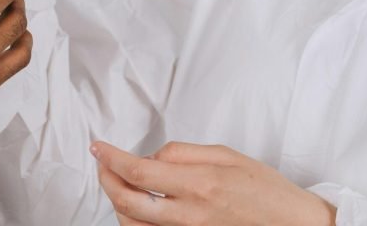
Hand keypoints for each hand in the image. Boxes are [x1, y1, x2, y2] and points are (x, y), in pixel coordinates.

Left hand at [92, 141, 336, 225]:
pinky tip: (136, 208)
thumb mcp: (227, 155)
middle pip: (127, 202)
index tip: (98, 147)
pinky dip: (135, 223)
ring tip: (116, 183)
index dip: (110, 157)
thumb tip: (152, 154)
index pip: (138, 171)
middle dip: (105, 180)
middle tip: (101, 164)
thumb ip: (184, 152)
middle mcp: (190, 215)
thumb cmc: (268, 191)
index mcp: (199, 184)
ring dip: (116, 203)